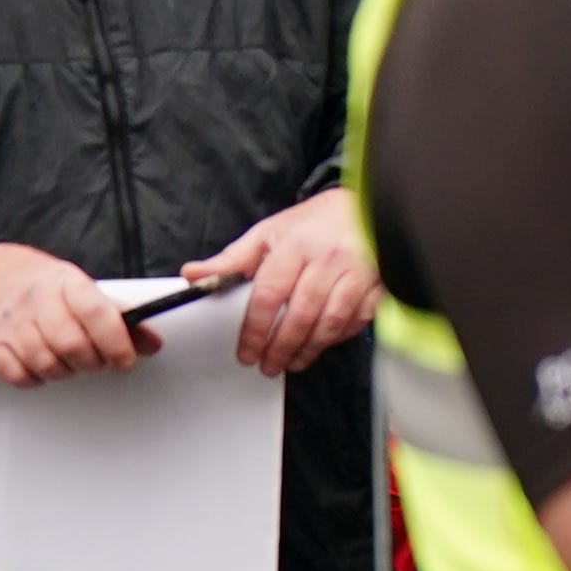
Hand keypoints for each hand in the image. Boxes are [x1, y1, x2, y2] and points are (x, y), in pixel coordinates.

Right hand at [0, 239, 151, 386]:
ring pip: (45, 364)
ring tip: (67, 361)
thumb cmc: (40, 284)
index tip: (126, 360)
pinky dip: (32, 379)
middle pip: (73, 345)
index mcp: (68, 282)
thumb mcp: (81, 287)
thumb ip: (117, 315)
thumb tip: (152, 344)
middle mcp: (38, 301)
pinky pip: (15, 375)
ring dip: (63, 372)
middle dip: (92, 362)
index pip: (98, 314)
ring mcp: (11, 322)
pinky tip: (38, 368)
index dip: (117, 343)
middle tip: (97, 361)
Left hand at [186, 188, 379, 371]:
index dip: (255, 330)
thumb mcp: (269, 233)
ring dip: (309, 349)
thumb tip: (193, 275)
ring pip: (330, 322)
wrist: (369, 204)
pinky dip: (339, 338)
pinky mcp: (378, 283)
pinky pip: (357, 319)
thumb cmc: (315, 222)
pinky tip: (322, 344)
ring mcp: (357, 272)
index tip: (246, 353)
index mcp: (296, 246)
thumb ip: (232, 259)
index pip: (269, 295)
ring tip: (291, 362)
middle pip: (300, 315)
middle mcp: (328, 259)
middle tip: (267, 366)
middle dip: (281, 347)